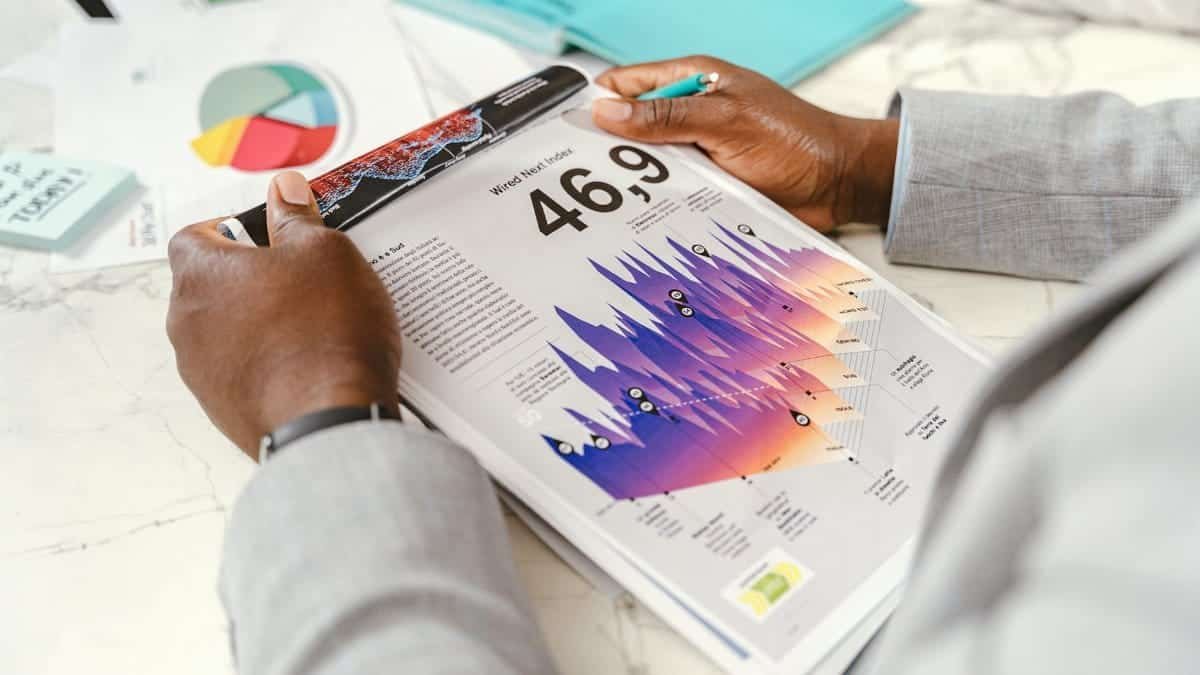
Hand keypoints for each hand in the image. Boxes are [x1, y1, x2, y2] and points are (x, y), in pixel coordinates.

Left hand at [166, 171, 401, 459]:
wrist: (329, 422)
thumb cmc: (325, 332)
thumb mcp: (326, 253)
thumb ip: (298, 217)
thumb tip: (284, 188)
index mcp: (200, 273)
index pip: (193, 235)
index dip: (230, 229)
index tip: (269, 234)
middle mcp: (187, 322)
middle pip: (210, 285)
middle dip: (251, 278)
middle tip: (302, 280)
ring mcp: (200, 372)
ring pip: (225, 330)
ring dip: (258, 322)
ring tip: (312, 326)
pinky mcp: (222, 409)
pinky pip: (241, 371)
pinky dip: (267, 363)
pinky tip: (309, 364)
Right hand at [591, 56, 897, 230]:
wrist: (840, 184)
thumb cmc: (794, 139)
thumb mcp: (726, 121)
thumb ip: (667, 116)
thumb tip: (606, 112)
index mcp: (692, 81)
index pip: (626, 85)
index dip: (594, 104)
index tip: (561, 133)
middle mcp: (689, 115)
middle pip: (630, 130)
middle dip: (606, 152)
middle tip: (572, 182)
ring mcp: (697, 153)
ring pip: (647, 168)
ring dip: (631, 185)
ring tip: (596, 210)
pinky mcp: (707, 187)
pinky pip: (670, 196)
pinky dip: (655, 207)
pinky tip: (634, 224)